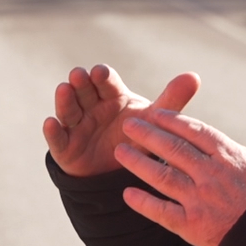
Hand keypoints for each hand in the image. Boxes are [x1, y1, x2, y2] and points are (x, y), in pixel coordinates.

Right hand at [44, 65, 200, 176]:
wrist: (123, 172)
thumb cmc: (139, 137)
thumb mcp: (155, 120)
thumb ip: (172, 100)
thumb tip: (194, 76)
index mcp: (112, 95)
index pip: (106, 82)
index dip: (102, 77)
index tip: (102, 72)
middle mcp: (91, 106)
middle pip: (84, 90)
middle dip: (81, 82)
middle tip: (79, 75)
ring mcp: (76, 125)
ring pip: (68, 109)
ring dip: (65, 99)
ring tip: (64, 90)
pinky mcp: (66, 147)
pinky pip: (57, 138)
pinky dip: (52, 131)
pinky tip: (50, 122)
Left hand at [116, 104, 245, 245]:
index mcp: (232, 156)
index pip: (196, 132)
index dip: (173, 121)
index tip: (155, 112)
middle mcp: (212, 174)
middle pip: (173, 149)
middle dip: (148, 134)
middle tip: (128, 123)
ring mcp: (201, 200)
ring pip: (162, 176)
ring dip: (139, 163)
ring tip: (119, 151)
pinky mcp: (195, 227)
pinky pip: (163, 213)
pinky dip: (144, 203)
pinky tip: (126, 195)